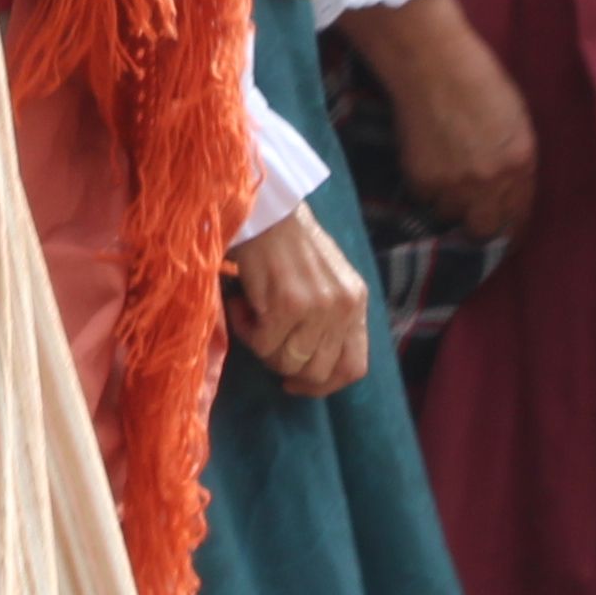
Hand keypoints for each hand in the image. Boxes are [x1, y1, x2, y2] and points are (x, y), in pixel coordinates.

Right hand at [227, 208, 370, 395]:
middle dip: (284, 367)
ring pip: (287, 362)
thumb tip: (309, 361)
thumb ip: (328, 316)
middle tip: (263, 340)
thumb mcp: (324, 279)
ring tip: (250, 314)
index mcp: (355, 301)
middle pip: (318, 371)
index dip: (323, 385)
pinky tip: (240, 303)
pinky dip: (244, 330)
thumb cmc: (286, 239)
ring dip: (261, 345)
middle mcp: (343, 307)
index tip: (294, 382)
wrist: (263, 209)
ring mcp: (317, 308)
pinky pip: (262, 344)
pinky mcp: (287, 305)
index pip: (354, 367)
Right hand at [348, 0, 538, 241]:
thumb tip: (507, 189)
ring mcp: (453, 183)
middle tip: (473, 214)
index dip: (511, 227)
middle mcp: (490, 181)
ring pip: (450, 214)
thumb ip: (515, 160)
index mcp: (521, 163)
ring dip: (449, 203)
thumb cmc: (478, 80)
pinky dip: (426, 187)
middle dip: (481, 225)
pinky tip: (427, 162)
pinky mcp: (421, 179)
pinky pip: (424, 198)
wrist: (432, 63)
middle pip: (484, 229)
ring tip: (446, 179)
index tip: (505, 230)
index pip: (519, 215)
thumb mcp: (515, 122)